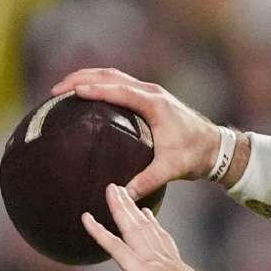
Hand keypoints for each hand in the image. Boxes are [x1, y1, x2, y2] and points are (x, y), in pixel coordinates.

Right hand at [52, 68, 220, 197]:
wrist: (215, 147)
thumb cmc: (194, 155)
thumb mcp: (170, 169)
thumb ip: (146, 181)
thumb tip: (122, 195)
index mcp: (154, 104)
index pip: (119, 91)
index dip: (94, 90)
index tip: (71, 92)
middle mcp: (151, 92)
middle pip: (111, 76)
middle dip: (81, 78)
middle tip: (56, 90)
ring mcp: (150, 92)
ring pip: (114, 76)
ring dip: (88, 77)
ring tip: (63, 88)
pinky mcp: (149, 97)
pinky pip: (120, 84)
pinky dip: (100, 83)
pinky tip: (86, 94)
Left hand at [83, 184, 217, 270]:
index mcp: (171, 259)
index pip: (158, 235)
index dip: (150, 222)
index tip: (145, 211)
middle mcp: (158, 252)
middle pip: (142, 224)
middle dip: (132, 207)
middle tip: (122, 190)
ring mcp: (145, 256)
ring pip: (129, 225)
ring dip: (119, 206)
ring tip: (111, 189)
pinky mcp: (133, 265)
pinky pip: (112, 244)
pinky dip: (97, 231)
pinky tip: (86, 219)